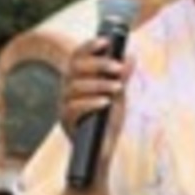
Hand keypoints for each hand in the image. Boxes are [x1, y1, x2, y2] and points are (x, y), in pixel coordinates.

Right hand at [59, 35, 131, 156]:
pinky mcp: (65, 122)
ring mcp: (64, 105)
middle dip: (98, 64)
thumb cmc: (107, 122)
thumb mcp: (118, 97)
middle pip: (74, 67)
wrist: (102, 153)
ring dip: (98, 84)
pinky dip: (90, 102)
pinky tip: (105, 102)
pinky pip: (73, 108)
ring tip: (117, 88)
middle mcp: (67, 89)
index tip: (106, 41)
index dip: (89, 46)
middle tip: (118, 68)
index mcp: (78, 78)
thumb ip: (121, 78)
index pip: (78, 56)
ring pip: (74, 86)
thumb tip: (130, 57)